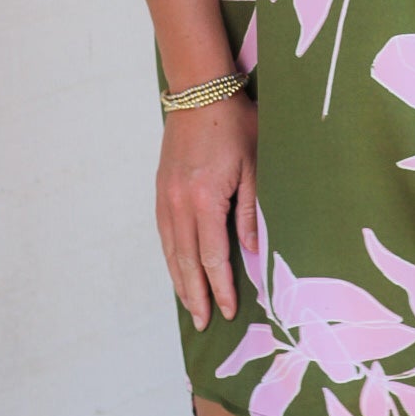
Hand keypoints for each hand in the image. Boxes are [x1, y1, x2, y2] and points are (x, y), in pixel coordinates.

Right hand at [155, 92, 259, 331]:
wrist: (199, 92)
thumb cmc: (235, 124)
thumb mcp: (254, 165)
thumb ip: (250, 210)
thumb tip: (253, 250)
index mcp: (204, 200)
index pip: (212, 257)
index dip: (220, 287)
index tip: (227, 311)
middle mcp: (179, 203)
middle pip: (186, 262)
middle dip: (195, 295)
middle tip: (202, 323)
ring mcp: (166, 196)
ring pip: (171, 250)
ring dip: (180, 281)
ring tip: (189, 306)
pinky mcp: (160, 188)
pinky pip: (164, 233)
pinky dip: (170, 257)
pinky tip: (176, 269)